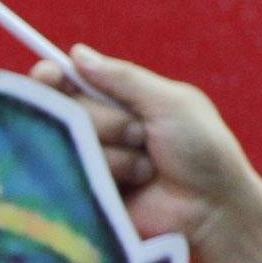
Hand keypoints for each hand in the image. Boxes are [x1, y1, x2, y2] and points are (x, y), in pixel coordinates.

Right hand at [63, 45, 261, 253]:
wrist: (211, 208)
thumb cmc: (202, 150)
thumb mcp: (170, 103)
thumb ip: (124, 78)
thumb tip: (76, 53)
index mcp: (117, 101)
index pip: (67, 82)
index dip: (51, 77)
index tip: (49, 75)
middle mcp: (97, 129)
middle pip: (65, 110)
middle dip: (105, 120)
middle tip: (140, 134)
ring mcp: (89, 163)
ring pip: (69, 144)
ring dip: (114, 154)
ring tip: (146, 168)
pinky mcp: (85, 194)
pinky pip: (73, 177)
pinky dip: (107, 175)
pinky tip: (134, 186)